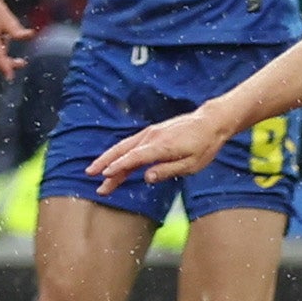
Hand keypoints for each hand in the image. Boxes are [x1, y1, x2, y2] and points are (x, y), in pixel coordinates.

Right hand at [88, 103, 237, 193]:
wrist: (211, 122)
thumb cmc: (204, 145)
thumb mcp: (192, 164)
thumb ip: (168, 170)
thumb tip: (146, 178)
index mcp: (161, 146)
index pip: (134, 158)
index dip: (118, 167)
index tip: (104, 175)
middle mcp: (152, 137)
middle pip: (123, 151)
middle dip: (105, 163)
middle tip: (90, 174)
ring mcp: (151, 133)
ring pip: (124, 146)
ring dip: (108, 157)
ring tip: (95, 170)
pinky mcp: (152, 132)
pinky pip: (131, 143)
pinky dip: (119, 152)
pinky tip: (113, 160)